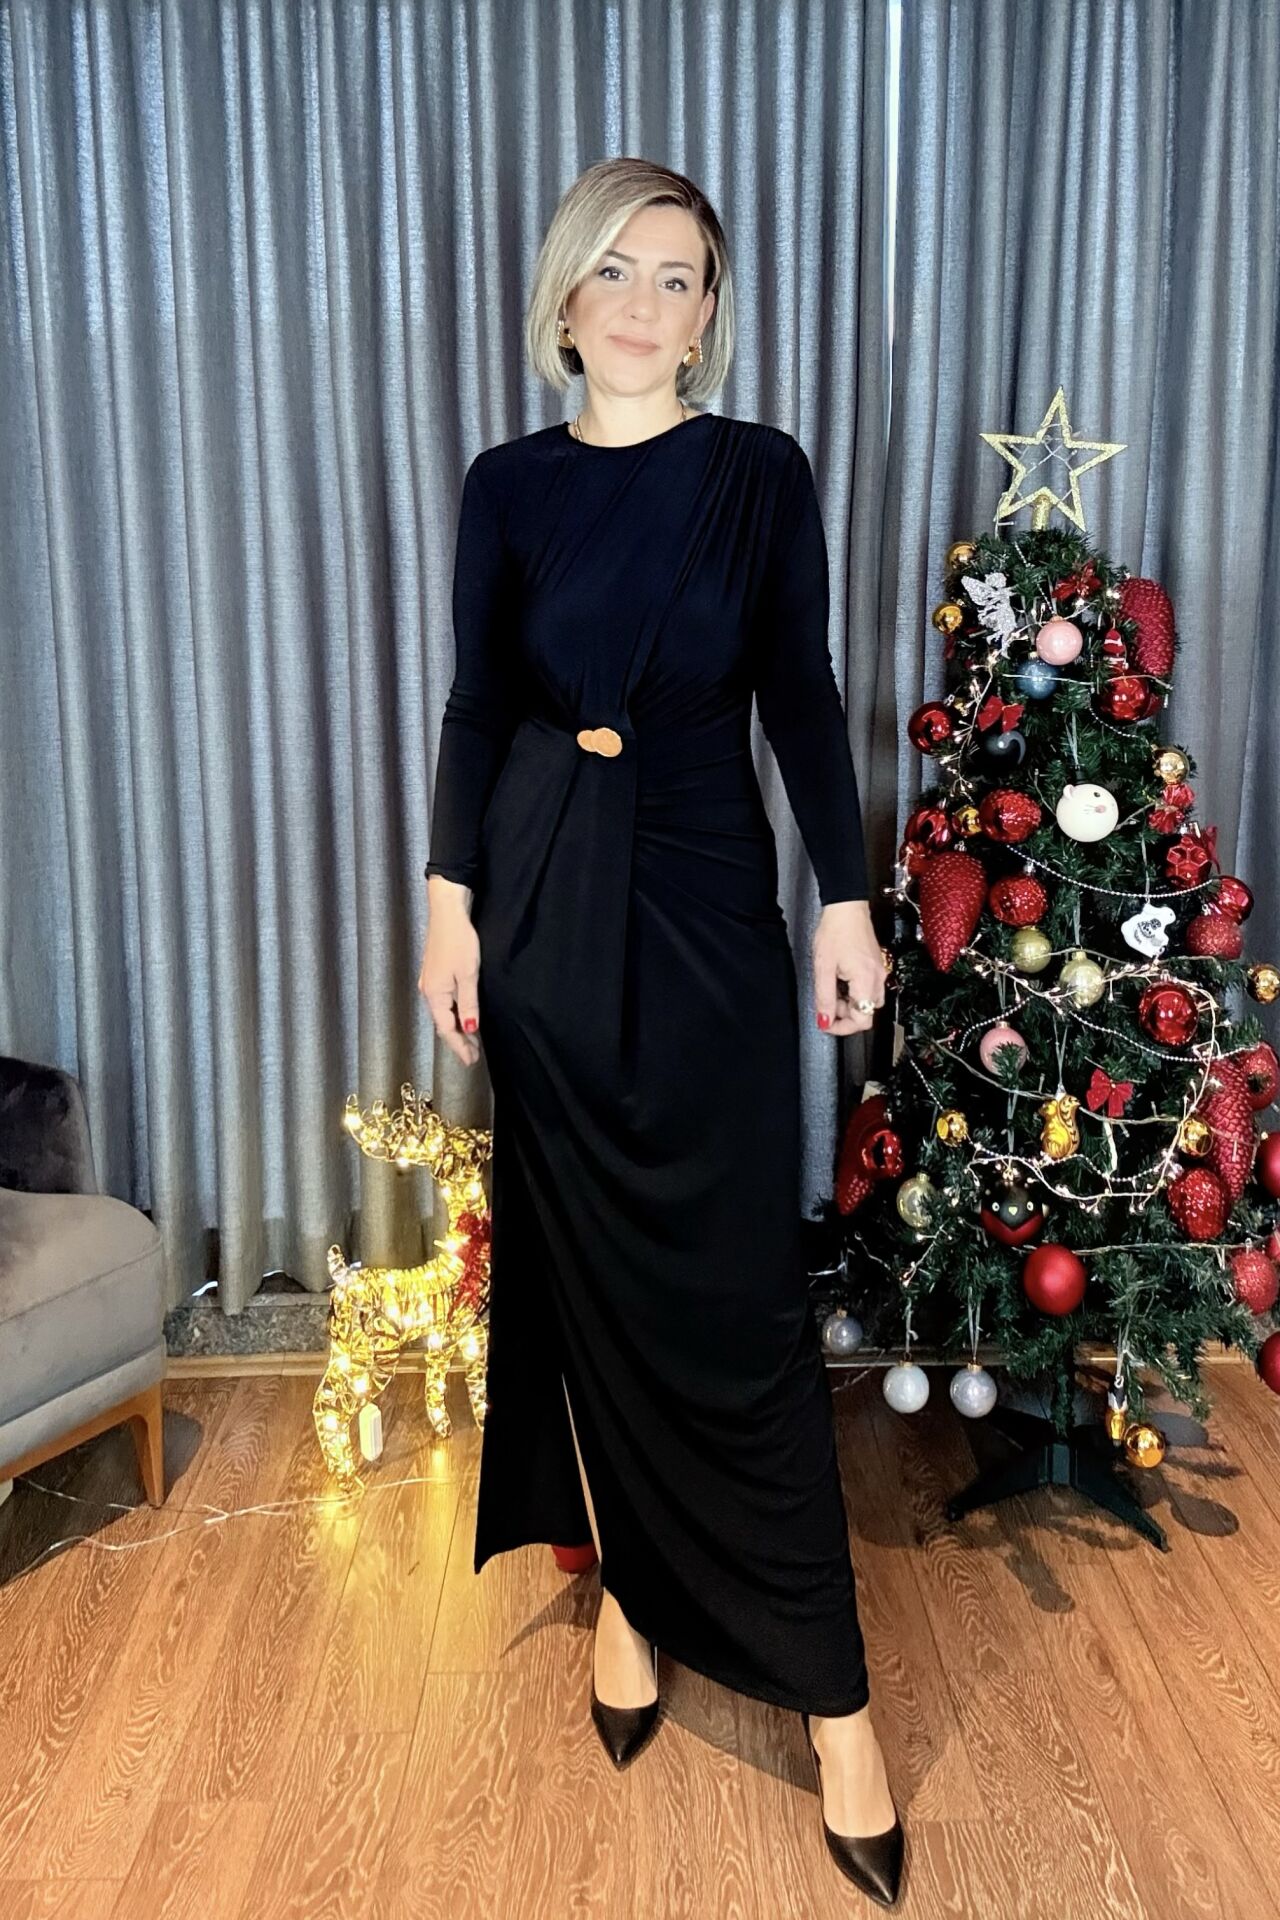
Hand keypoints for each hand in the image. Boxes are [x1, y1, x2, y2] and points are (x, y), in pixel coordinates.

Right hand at [419, 877, 482, 1066]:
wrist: (446, 912)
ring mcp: (429, 982)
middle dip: (458, 1040)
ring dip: (457, 1027)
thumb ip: (469, 1004)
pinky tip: (464, 1015)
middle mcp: (428, 991)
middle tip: (474, 1056)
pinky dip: (454, 1013)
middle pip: (442, 1023)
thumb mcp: (468, 975)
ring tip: (472, 1040)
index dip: (459, 1047)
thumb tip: (470, 1028)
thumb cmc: (459, 941)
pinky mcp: (434, 973)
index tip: (471, 1061)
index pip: (446, 1029)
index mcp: (434, 995)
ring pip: (443, 1013)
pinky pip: (443, 1002)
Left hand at [812, 900, 887, 1036]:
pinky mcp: (877, 966)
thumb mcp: (823, 968)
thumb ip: (824, 998)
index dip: (843, 1027)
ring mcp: (880, 972)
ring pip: (869, 1002)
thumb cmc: (836, 931)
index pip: (862, 1020)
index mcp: (866, 981)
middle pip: (867, 1013)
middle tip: (828, 1001)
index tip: (827, 1023)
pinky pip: (870, 988)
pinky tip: (842, 979)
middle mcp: (878, 979)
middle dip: (846, 1014)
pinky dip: (856, 991)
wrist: (847, 907)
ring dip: (851, 1003)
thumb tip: (825, 1021)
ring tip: (834, 987)